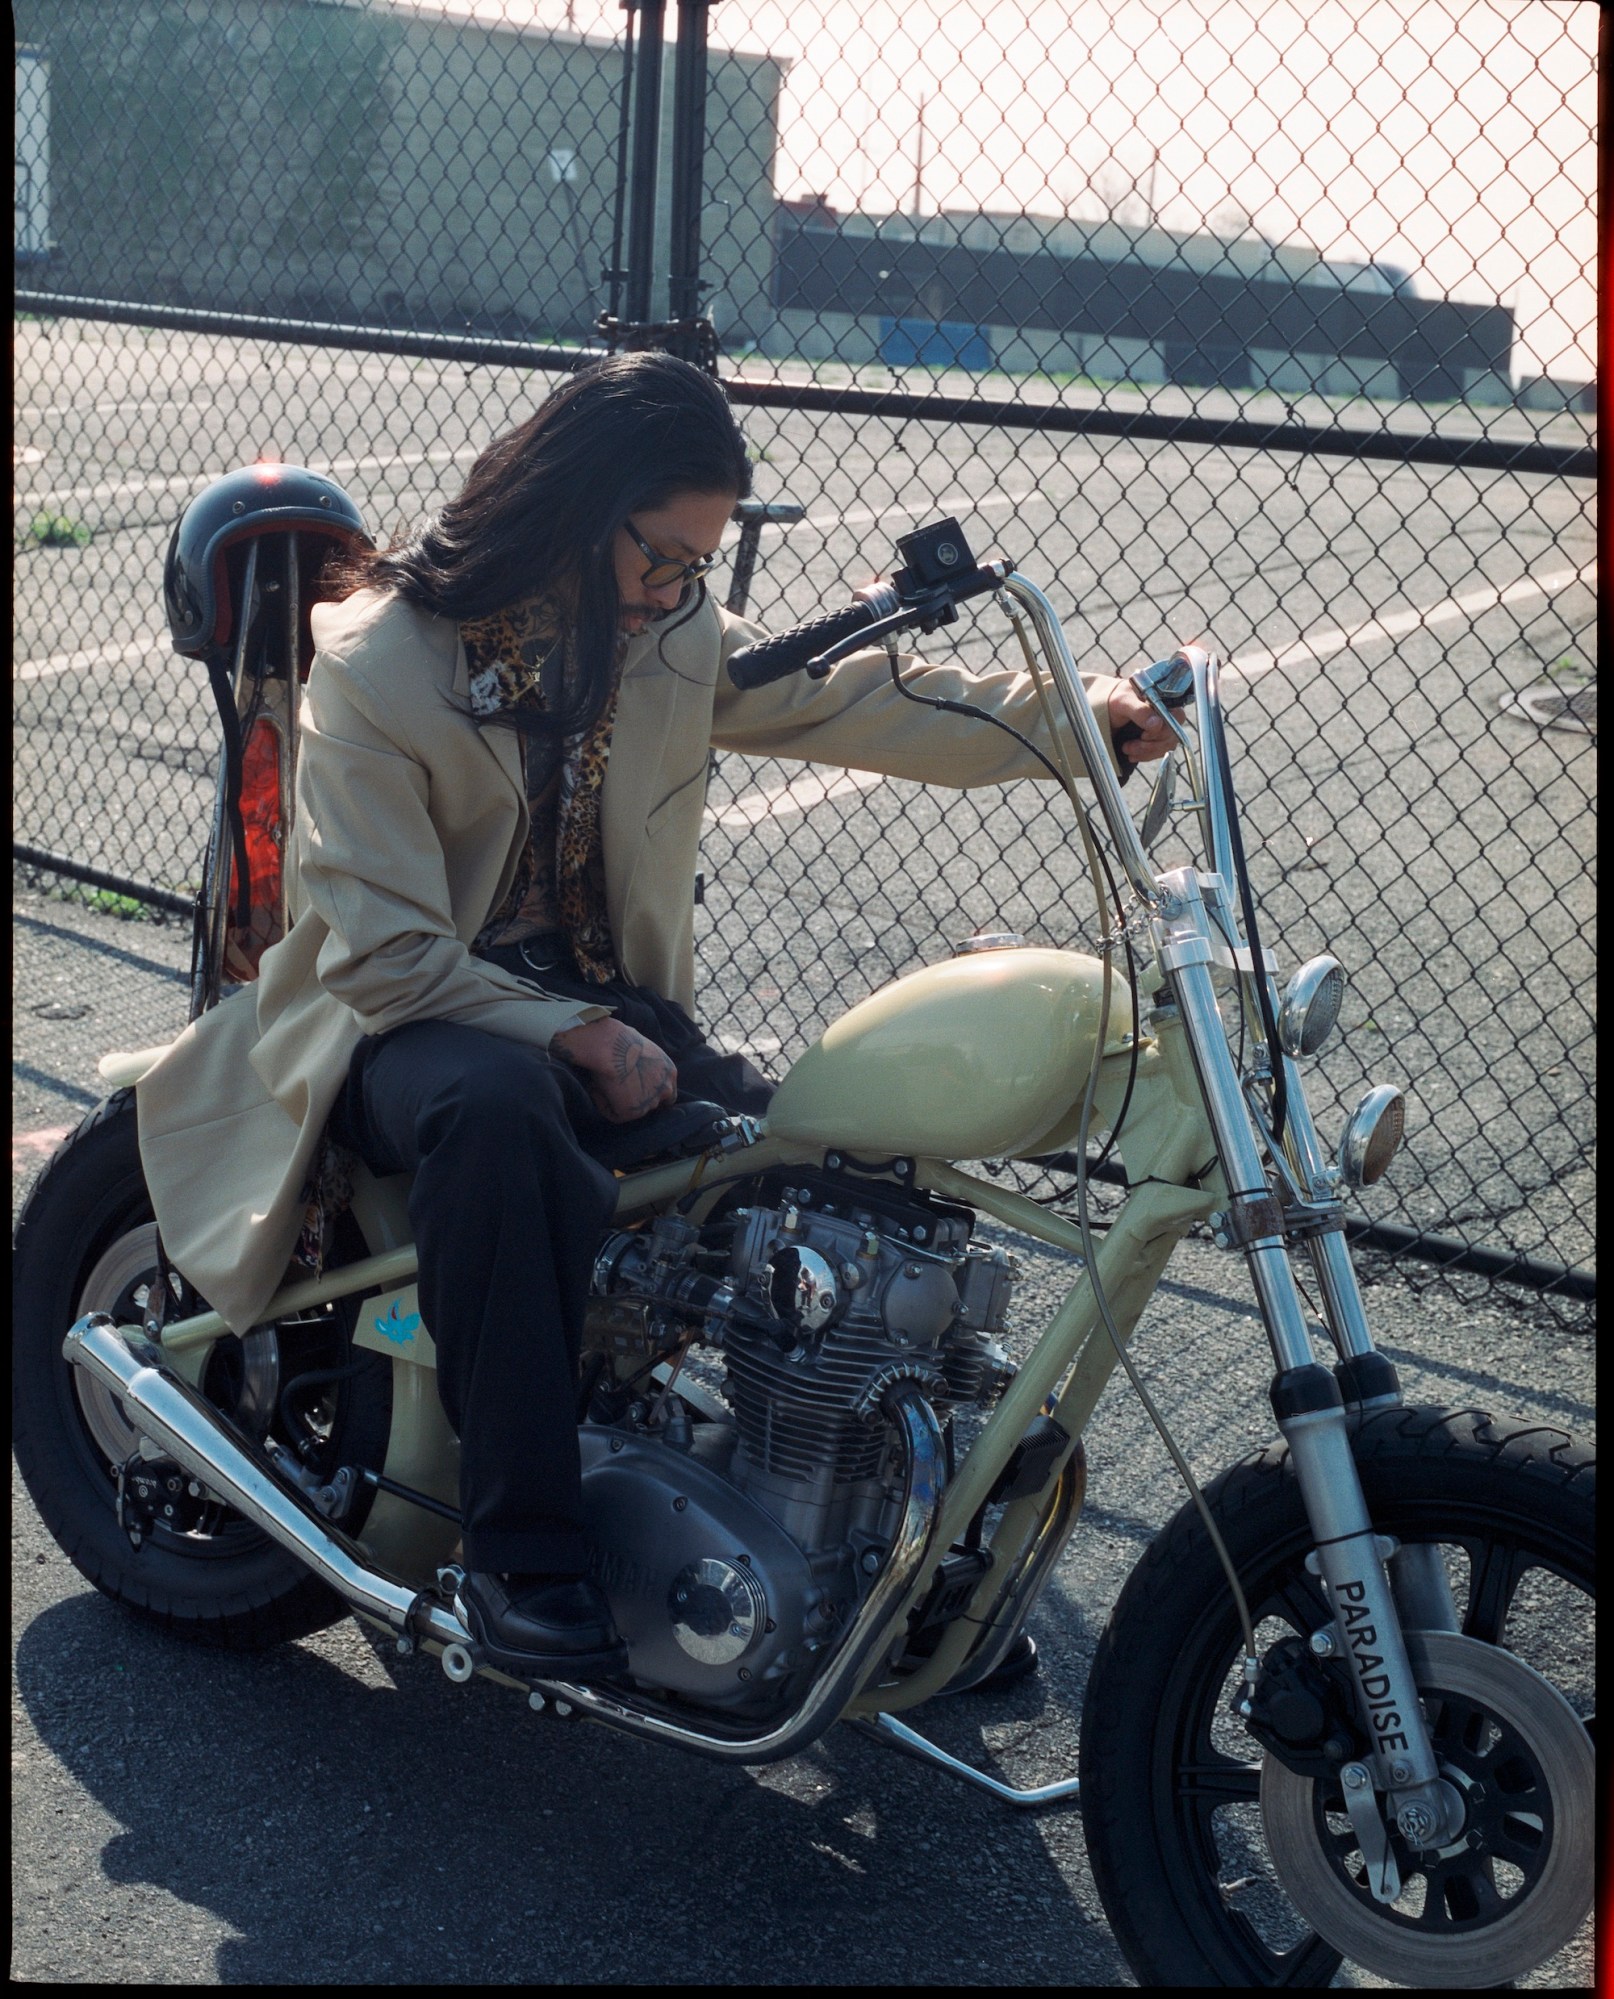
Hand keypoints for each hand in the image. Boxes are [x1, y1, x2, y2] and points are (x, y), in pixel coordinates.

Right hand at [551, 1018, 677, 1122]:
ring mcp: (650, 1102)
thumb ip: (646, 1064)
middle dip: (637, 1099)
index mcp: (669, 1072)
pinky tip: (595, 1089)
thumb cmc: (621, 1039)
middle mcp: (664, 1089)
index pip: (668, 1092)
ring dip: (618, 1101)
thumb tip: (632, 1068)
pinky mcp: (632, 1112)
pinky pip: (615, 1115)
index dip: (652, 1093)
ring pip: (633, 1110)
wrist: (610, 1046)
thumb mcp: (643, 1049)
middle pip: (653, 1104)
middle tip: (617, 1091)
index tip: (637, 1090)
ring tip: (601, 1084)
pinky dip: (603, 1104)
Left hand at [1108, 680, 1173, 762]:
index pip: (1177, 716)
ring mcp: (1163, 725)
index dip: (1164, 729)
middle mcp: (1167, 711)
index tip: (1144, 735)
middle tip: (1130, 745)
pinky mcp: (1158, 737)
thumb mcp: (1123, 702)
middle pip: (1173, 733)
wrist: (1104, 710)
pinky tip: (1133, 754)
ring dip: (1147, 751)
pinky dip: (1146, 755)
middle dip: (1151, 744)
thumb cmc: (1114, 700)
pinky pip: (1160, 751)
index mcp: (1163, 698)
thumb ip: (1140, 711)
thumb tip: (1157, 724)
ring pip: (1167, 744)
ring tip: (1127, 749)